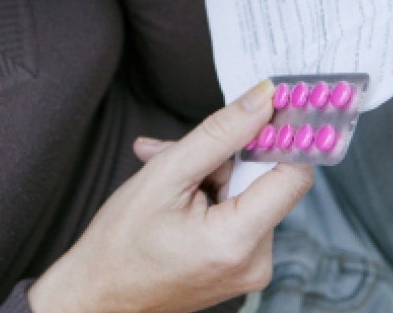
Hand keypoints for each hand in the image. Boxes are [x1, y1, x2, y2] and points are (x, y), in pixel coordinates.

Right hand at [27, 81, 313, 312]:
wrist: (98, 294)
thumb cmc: (120, 245)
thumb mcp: (165, 175)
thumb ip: (220, 133)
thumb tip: (263, 99)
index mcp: (238, 241)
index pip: (294, 173)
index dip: (284, 134)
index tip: (266, 107)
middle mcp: (256, 261)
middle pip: (264, 180)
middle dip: (223, 157)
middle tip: (173, 153)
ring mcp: (249, 268)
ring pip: (247, 193)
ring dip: (210, 175)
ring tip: (165, 181)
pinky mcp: (240, 267)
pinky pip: (239, 213)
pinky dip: (211, 196)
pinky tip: (176, 196)